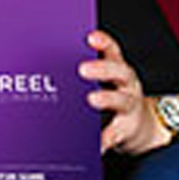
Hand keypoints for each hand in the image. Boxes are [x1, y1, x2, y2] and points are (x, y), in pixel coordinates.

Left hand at [80, 30, 165, 154]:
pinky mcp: (124, 130)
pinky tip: (93, 143)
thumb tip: (42, 67)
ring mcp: (128, 107)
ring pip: (122, 100)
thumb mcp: (105, 82)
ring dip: (107, 98)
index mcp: (118, 71)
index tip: (90, 37)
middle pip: (121, 72)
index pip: (113, 52)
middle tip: (83, 69)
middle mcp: (127, 86)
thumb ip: (85, 74)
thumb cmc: (111, 98)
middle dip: (103, 69)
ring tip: (92, 99)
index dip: (104, 43)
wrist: (136, 126)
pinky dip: (103, 139)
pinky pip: (114, 135)